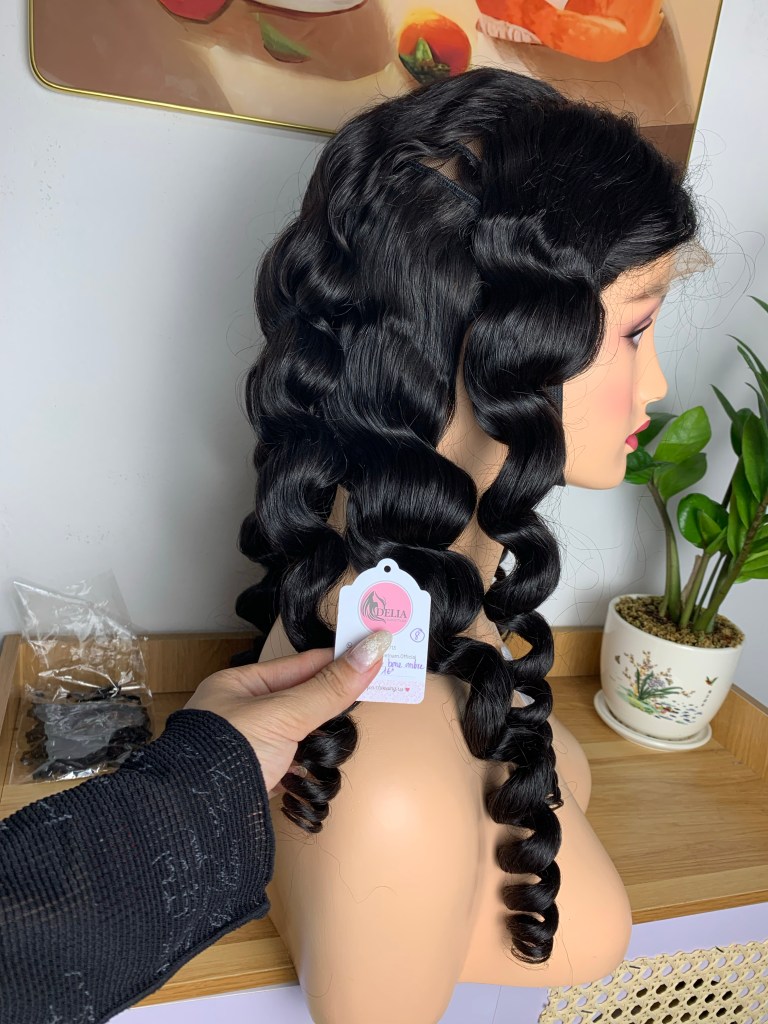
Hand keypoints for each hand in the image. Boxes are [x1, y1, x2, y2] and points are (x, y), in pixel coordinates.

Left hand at [183, 631, 391, 796]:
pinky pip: (293, 763)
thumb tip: (373, 649)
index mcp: (236, 685)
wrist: (197, 819)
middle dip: (329, 702)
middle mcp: (240, 713)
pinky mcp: (257, 778)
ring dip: (320, 737)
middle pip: (299, 700)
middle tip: (370, 692)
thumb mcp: (284, 714)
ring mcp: (248, 747)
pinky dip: (309, 765)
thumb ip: (330, 687)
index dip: (333, 660)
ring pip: (299, 733)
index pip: (297, 665)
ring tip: (345, 735)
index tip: (369, 654)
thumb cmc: (229, 752)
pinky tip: (324, 765)